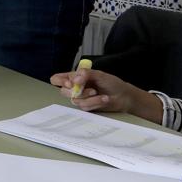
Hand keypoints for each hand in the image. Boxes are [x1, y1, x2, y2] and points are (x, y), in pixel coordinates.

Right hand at [49, 68, 163, 122]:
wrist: (124, 96)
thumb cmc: (112, 83)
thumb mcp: (99, 74)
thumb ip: (86, 74)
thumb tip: (75, 80)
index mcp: (75, 77)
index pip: (57, 78)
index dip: (60, 81)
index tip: (70, 83)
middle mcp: (75, 88)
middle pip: (63, 91)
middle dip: (76, 91)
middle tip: (88, 88)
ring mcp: (81, 98)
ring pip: (75, 100)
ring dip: (89, 97)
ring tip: (99, 93)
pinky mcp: (87, 107)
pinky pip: (84, 107)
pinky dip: (95, 102)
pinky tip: (104, 99)